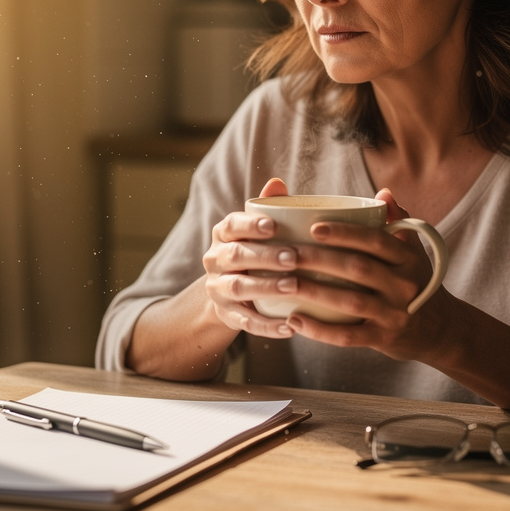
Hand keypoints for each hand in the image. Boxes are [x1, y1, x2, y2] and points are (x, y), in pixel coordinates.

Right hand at [201, 178, 299, 338]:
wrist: (229, 293)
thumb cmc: (255, 251)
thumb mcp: (258, 230)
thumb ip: (269, 208)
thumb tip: (277, 183)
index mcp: (223, 234)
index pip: (231, 225)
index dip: (250, 225)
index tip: (273, 225)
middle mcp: (215, 260)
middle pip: (236, 256)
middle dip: (265, 256)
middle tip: (294, 258)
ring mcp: (218, 288)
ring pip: (238, 287)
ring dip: (266, 287)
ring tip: (294, 287)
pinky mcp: (226, 314)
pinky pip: (245, 321)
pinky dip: (267, 326)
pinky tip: (290, 327)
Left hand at [281, 188, 448, 361]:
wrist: (440, 330)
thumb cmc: (417, 283)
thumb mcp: (413, 253)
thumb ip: (398, 222)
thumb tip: (383, 193)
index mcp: (408, 258)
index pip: (375, 240)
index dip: (345, 233)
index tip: (314, 228)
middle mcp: (404, 285)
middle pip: (358, 268)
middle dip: (319, 259)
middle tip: (286, 253)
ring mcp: (395, 314)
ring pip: (350, 301)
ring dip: (314, 292)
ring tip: (284, 284)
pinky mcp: (385, 339)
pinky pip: (349, 336)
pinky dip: (320, 330)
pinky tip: (295, 320)